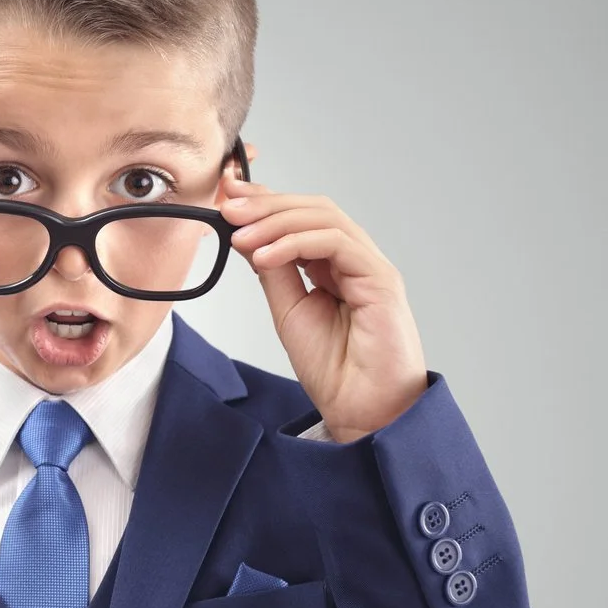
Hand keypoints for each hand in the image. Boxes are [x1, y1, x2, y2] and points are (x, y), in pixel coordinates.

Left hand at [218, 177, 427, 441]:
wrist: (364, 411)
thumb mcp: (288, 310)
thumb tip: (246, 235)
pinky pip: (337, 243)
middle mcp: (355, 260)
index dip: (264, 201)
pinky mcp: (381, 280)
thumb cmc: (335, 369)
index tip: (226, 196)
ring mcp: (370, 267)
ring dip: (275, 220)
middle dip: (265, 203)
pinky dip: (296, 242)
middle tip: (227, 206)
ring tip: (239, 233)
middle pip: (313, 209)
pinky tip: (264, 256)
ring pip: (325, 218)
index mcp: (334, 265)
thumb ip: (273, 271)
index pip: (301, 217)